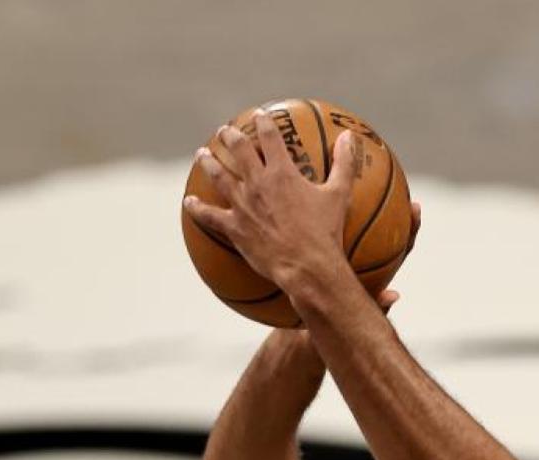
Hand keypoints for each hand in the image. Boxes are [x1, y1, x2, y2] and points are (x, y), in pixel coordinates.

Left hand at [183, 113, 355, 288]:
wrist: (306, 265)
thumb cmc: (325, 231)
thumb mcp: (339, 194)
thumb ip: (344, 163)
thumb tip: (349, 137)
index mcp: (282, 172)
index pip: (269, 136)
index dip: (263, 122)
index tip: (260, 115)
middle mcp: (257, 183)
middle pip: (237, 150)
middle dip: (229, 136)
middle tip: (224, 131)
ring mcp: (242, 205)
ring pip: (218, 176)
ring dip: (208, 162)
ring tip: (201, 154)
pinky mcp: (234, 228)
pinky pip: (209, 216)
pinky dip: (197, 208)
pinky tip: (189, 202)